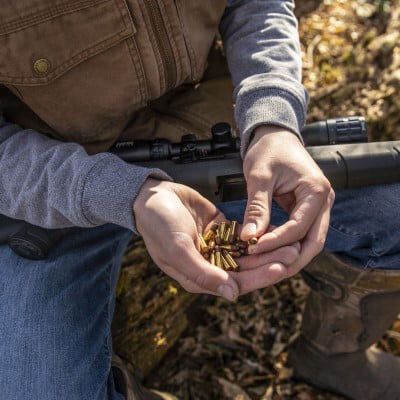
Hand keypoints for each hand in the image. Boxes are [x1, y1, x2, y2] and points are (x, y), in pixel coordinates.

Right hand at [134, 179, 300, 298]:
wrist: (152, 195)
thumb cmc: (158, 224)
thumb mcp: (177, 250)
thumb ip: (202, 273)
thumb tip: (232, 295)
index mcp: (199, 276)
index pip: (234, 283)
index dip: (259, 277)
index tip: (280, 267)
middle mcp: (210, 265)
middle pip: (246, 268)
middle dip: (269, 261)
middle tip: (293, 252)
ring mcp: (217, 247)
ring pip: (248, 252)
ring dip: (268, 248)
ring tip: (291, 241)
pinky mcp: (221, 230)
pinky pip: (244, 235)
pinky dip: (259, 233)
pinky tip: (277, 228)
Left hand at [241, 125, 334, 276]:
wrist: (275, 136)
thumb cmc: (269, 150)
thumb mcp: (260, 177)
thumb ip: (257, 207)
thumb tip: (249, 237)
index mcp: (317, 192)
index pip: (299, 228)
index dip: (276, 242)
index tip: (252, 248)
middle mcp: (324, 202)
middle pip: (313, 243)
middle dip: (289, 260)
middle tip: (263, 271)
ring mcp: (317, 208)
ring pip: (308, 242)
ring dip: (288, 255)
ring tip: (263, 264)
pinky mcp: (306, 211)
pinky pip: (299, 234)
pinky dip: (285, 245)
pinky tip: (266, 251)